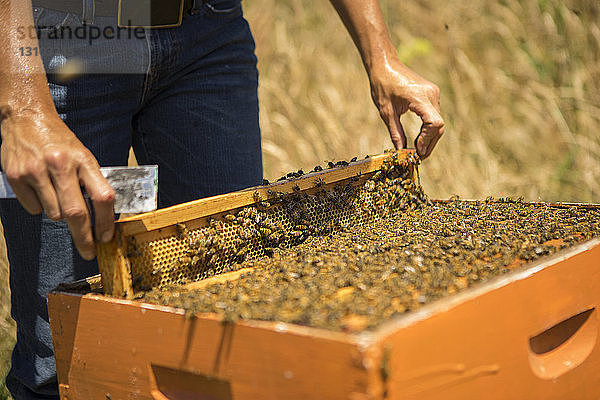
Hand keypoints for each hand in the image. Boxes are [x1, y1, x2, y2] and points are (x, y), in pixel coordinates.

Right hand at [0, 110, 114, 259]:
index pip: (102, 196)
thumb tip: (104, 215)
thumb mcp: (82, 155)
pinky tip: (38, 188)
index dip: (106, 221)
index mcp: (83, 159)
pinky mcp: (16, 175)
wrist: (27, 117)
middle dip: (84, 236)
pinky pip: (33, 208)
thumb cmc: (60, 141)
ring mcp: (37, 170)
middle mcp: (61, 164)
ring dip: (58, 214)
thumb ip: (91, 181)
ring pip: (54, 214)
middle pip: (77, 212)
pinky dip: (38, 206)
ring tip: (56, 194)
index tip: (106, 237)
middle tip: (88, 251)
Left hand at [369, 58, 444, 158]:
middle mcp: (432, 95)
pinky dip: (429, 128)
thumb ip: (396, 133)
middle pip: (439, 125)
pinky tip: (419, 138)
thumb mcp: (386, 112)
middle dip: (430, 143)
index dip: (427, 140)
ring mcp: (433, 93)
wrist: (384, 65)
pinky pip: (434, 115)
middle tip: (419, 157)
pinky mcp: (431, 94)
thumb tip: (401, 152)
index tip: (417, 151)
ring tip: (418, 150)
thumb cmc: (382, 85)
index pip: (434, 124)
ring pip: (438, 121)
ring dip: (430, 137)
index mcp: (420, 98)